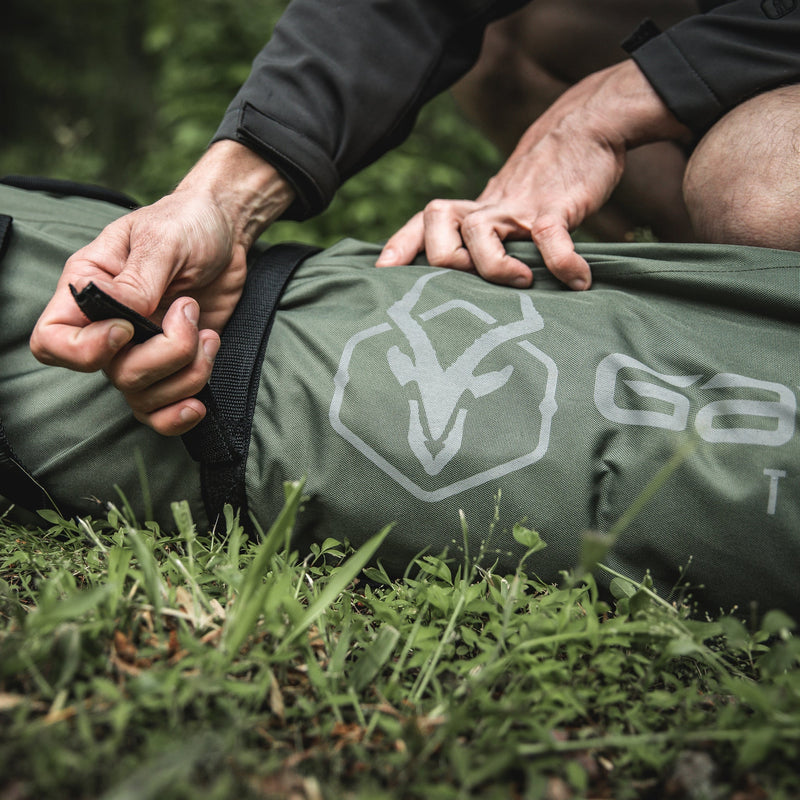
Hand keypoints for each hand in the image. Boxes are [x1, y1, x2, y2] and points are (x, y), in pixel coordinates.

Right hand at [30, 141, 294, 432]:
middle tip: (190, 311)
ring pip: (143, 396)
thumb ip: (138, 280)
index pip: (52, 341)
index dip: (85, 350)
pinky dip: (178, 414)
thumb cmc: (186, 224)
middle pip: (114, 374)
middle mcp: (108, 327)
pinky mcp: (173, 365)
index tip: (129, 329)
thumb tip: (120, 316)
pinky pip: (160, 410)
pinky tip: (199, 402)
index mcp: (89, 290)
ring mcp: (141, 350)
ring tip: (208, 335)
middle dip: (164, 354)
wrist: (226, 233)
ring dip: (188, 374)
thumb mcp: (162, 240)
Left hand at [377, 60, 690, 288]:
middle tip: (473, 287)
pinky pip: (549, 237)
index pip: (422, 222)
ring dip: (494, 266)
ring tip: (524, 284)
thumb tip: (475, 282)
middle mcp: (487, 206)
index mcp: (473, 209)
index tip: (383, 272)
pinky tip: (578, 281)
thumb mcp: (507, 208)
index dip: (399, 246)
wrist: (585, 129)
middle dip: (444, 260)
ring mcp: (517, 205)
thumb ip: (488, 238)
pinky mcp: (555, 206)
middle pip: (437, 222)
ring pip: (479, 232)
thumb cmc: (544, 182)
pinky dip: (562, 263)